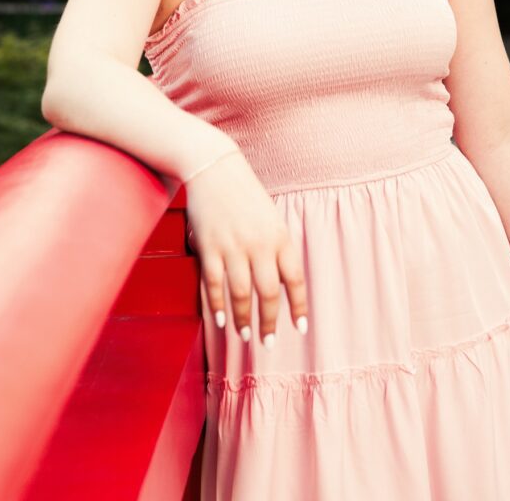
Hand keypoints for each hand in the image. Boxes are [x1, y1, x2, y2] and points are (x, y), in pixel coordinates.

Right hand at [183, 147, 308, 346]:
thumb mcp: (271, 217)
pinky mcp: (209, 246)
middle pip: (267, 293)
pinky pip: (214, 284)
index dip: (298, 307)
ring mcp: (232, 246)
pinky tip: (221, 321)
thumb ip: (276, 248)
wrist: (215, 166)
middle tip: (268, 342)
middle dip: (268, 322)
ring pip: (240, 294)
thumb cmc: (245, 193)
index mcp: (279, 236)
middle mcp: (259, 244)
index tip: (300, 328)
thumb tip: (279, 284)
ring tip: (244, 335)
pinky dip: (217, 306)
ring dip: (243, 319)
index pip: (294, 279)